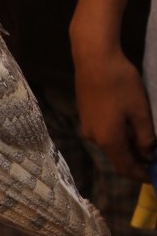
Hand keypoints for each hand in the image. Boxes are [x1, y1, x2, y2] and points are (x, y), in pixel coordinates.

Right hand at [72, 30, 154, 181]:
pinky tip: (129, 122)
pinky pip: (104, 132)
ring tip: (146, 137)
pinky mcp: (85, 113)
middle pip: (117, 156)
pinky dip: (118, 134)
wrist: (94, 58)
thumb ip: (145, 138)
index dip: (141, 175)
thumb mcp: (140, 112)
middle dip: (136, 159)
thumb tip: (148, 155)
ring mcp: (87, 124)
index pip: (125, 168)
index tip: (155, 177)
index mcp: (108, 139)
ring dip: (128, 145)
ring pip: (110, 143)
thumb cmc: (120, 84)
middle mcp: (94, 137)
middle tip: (155, 155)